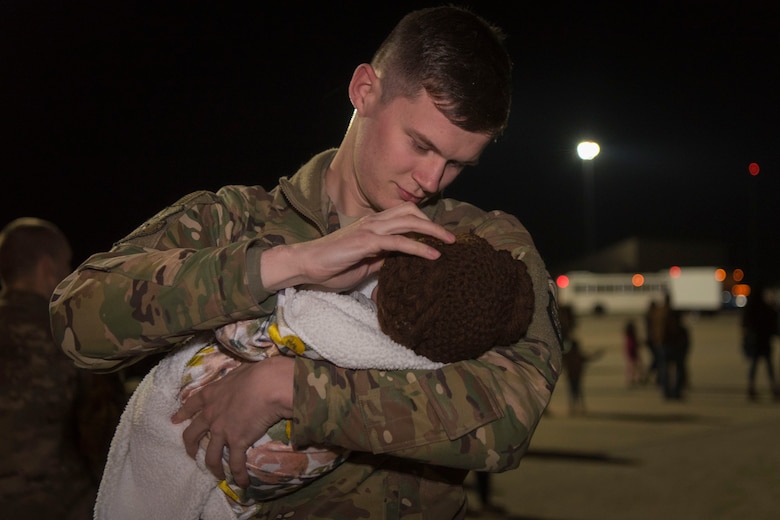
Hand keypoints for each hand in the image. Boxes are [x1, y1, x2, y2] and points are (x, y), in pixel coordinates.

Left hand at [171, 356, 294, 487]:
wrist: (268, 386)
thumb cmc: (257, 374)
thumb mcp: (239, 372)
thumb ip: (234, 380)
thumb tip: (241, 378)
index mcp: (210, 395)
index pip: (191, 405)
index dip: (182, 414)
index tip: (175, 420)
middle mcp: (211, 415)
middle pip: (192, 434)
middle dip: (190, 446)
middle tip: (192, 453)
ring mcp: (222, 430)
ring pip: (210, 455)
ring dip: (212, 468)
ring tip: (216, 475)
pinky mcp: (237, 442)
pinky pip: (236, 463)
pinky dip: (239, 475)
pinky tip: (242, 483)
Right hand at [262, 202, 454, 291]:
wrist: (306, 265)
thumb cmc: (332, 265)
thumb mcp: (364, 262)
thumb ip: (381, 258)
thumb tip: (399, 261)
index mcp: (373, 225)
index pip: (404, 215)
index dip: (425, 222)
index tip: (441, 236)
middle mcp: (373, 222)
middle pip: (411, 213)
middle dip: (434, 224)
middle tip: (451, 238)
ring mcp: (370, 229)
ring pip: (409, 222)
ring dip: (433, 231)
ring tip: (449, 243)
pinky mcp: (367, 242)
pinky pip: (399, 242)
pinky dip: (419, 247)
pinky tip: (434, 255)